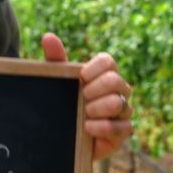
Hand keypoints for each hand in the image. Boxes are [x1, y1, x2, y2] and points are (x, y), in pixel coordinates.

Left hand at [41, 32, 132, 160]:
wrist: (67, 137)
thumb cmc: (66, 103)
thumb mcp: (59, 82)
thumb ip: (55, 60)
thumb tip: (48, 36)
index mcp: (104, 74)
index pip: (108, 62)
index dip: (95, 68)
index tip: (81, 77)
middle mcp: (118, 90)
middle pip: (114, 80)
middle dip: (94, 90)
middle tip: (82, 98)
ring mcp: (123, 110)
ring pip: (118, 103)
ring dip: (97, 108)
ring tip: (84, 114)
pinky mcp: (123, 130)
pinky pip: (121, 127)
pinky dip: (102, 127)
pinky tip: (88, 128)